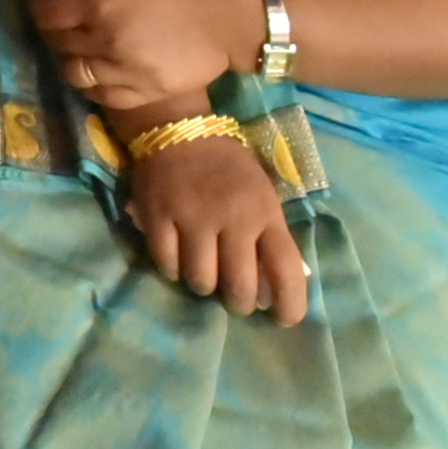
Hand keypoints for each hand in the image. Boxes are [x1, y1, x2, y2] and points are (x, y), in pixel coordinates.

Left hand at [20, 0, 258, 110]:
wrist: (227, 18)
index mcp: (99, 6)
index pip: (47, 14)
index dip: (39, 7)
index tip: (44, 1)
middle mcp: (105, 42)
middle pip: (58, 44)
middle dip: (54, 31)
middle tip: (66, 22)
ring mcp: (124, 72)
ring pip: (75, 74)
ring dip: (70, 60)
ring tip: (82, 47)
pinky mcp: (143, 94)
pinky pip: (102, 97)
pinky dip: (93, 86)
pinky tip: (100, 70)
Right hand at [124, 126, 308, 321]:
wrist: (178, 128)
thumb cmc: (228, 168)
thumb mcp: (262, 195)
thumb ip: (269, 237)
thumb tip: (272, 291)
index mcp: (265, 212)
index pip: (286, 268)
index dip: (290, 303)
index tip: (284, 319)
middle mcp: (232, 218)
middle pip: (239, 287)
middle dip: (239, 302)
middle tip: (235, 298)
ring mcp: (192, 217)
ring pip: (201, 281)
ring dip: (203, 284)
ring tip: (203, 271)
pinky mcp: (157, 216)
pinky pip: (167, 265)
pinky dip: (173, 268)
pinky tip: (178, 256)